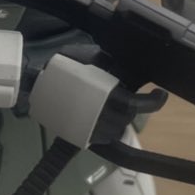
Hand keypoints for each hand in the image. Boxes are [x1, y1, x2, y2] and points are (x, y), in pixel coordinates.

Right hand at [28, 51, 166, 148]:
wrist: (35, 85)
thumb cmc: (64, 67)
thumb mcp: (91, 56)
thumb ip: (110, 62)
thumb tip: (125, 65)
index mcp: (109, 96)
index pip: (138, 105)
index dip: (154, 103)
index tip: (159, 94)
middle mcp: (105, 116)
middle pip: (128, 117)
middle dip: (130, 106)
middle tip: (123, 93)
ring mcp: (94, 130)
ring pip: (119, 129)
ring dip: (119, 117)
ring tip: (111, 104)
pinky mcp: (85, 138)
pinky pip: (105, 137)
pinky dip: (108, 127)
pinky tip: (103, 115)